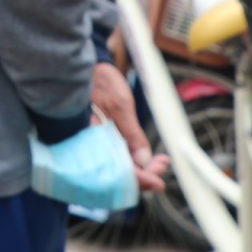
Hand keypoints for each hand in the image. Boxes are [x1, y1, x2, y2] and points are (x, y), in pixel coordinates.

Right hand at [89, 59, 170, 194]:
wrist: (88, 69)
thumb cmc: (100, 82)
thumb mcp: (120, 105)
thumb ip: (131, 134)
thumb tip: (143, 159)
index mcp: (90, 140)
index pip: (115, 172)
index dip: (138, 179)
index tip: (158, 182)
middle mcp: (90, 147)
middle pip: (117, 176)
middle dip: (143, 175)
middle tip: (163, 164)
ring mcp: (96, 146)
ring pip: (119, 169)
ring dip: (141, 169)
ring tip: (160, 161)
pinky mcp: (101, 143)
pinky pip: (117, 160)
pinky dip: (134, 161)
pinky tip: (148, 157)